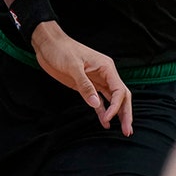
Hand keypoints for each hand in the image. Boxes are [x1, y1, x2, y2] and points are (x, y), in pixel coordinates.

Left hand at [31, 21, 133, 135]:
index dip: (117, 106)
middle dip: (125, 113)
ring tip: (122, 131)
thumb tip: (96, 104)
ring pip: (113, 100)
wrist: (48, 44)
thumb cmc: (61, 50)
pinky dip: (103, 111)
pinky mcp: (87, 85)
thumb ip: (84, 85)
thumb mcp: (72, 66)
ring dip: (117, 114)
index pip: (119, 90)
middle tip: (127, 131)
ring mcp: (96, 80)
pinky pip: (99, 100)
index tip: (108, 118)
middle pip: (121, 96)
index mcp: (106, 67)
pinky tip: (105, 123)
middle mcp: (105, 74)